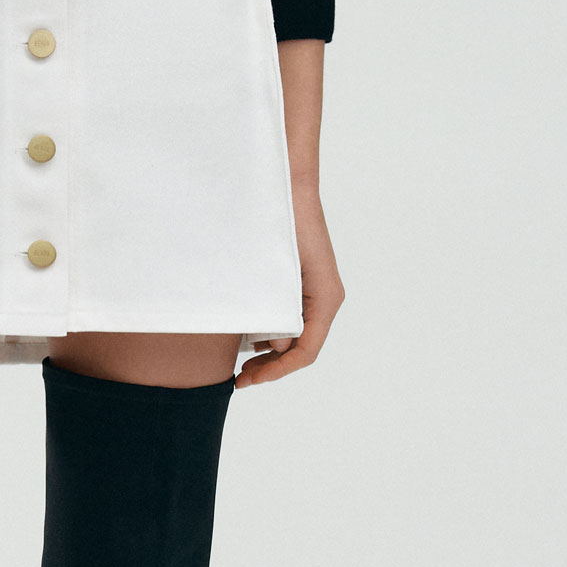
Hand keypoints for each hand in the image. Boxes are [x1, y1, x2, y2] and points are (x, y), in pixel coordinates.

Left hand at [235, 180, 342, 388]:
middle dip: (271, 366)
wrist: (287, 187)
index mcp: (325, 299)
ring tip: (240, 361)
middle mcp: (325, 299)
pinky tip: (248, 336)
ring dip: (270, 351)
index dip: (277, 372)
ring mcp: (315, 291)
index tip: (249, 380)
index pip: (306, 352)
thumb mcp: (278, 273)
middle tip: (240, 378)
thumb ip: (277, 311)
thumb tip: (274, 346)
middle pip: (302, 348)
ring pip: (296, 334)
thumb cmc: (284, 223)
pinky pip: (291, 316)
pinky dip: (271, 330)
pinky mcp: (302, 282)